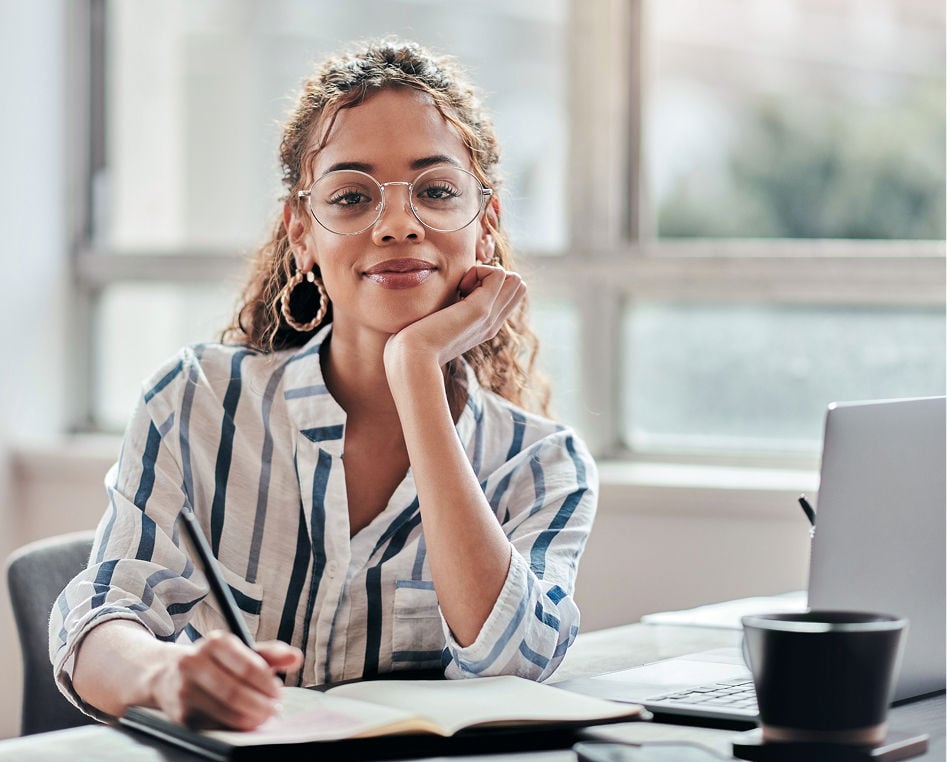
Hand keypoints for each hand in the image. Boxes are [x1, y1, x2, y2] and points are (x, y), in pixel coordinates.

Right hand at [149, 632, 302, 729]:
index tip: (279, 693)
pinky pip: (214, 726)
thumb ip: (270, 654)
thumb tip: (296, 658)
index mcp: (215, 642)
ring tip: (262, 716)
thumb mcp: (239, 651)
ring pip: (225, 712)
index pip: (249, 666)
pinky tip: (242, 722)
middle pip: (236, 692)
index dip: (268, 684)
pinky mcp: (179, 715)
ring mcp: (184, 690)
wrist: (164, 674)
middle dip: (261, 705)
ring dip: (250, 719)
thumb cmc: (211, 662)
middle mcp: (195, 662)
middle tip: (274, 710)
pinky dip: (233, 727)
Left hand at [384, 264, 525, 372]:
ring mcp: (489, 317)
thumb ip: (450, 310)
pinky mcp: (481, 309)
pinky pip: (497, 273)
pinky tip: (458, 288)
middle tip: (463, 288)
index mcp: (484, 327)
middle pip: (517, 286)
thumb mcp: (439, 323)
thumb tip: (451, 293)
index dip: (489, 283)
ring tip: (462, 288)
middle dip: (492, 276)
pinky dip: (478, 271)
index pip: (509, 295)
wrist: (413, 358)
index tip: (461, 292)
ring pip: (514, 278)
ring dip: (486, 273)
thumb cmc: (417, 341)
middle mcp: (492, 324)